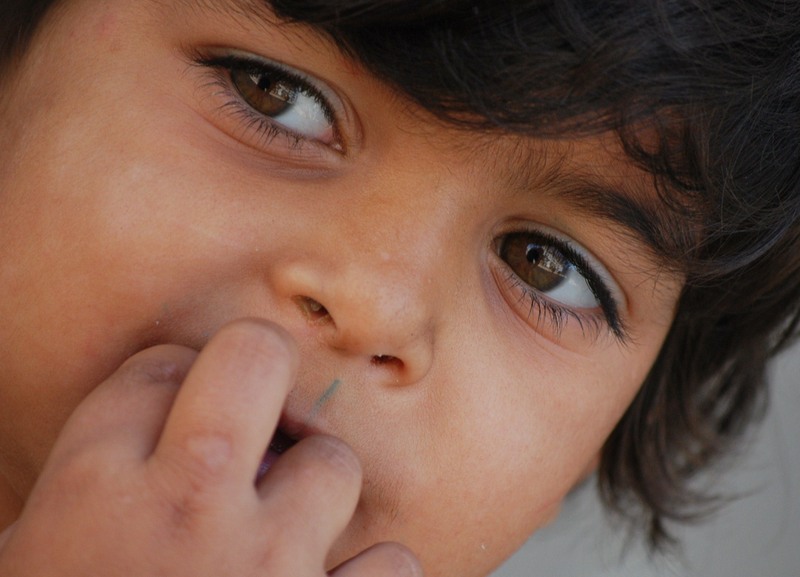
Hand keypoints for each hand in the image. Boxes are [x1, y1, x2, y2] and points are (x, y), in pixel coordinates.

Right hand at [0, 319, 420, 575]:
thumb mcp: (29, 567)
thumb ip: (75, 504)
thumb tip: (129, 454)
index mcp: (91, 491)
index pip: (155, 369)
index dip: (172, 381)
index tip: (179, 409)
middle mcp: (186, 508)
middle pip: (254, 356)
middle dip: (258, 365)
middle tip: (255, 402)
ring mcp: (267, 567)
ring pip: (334, 464)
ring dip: (314, 494)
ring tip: (282, 531)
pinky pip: (390, 567)